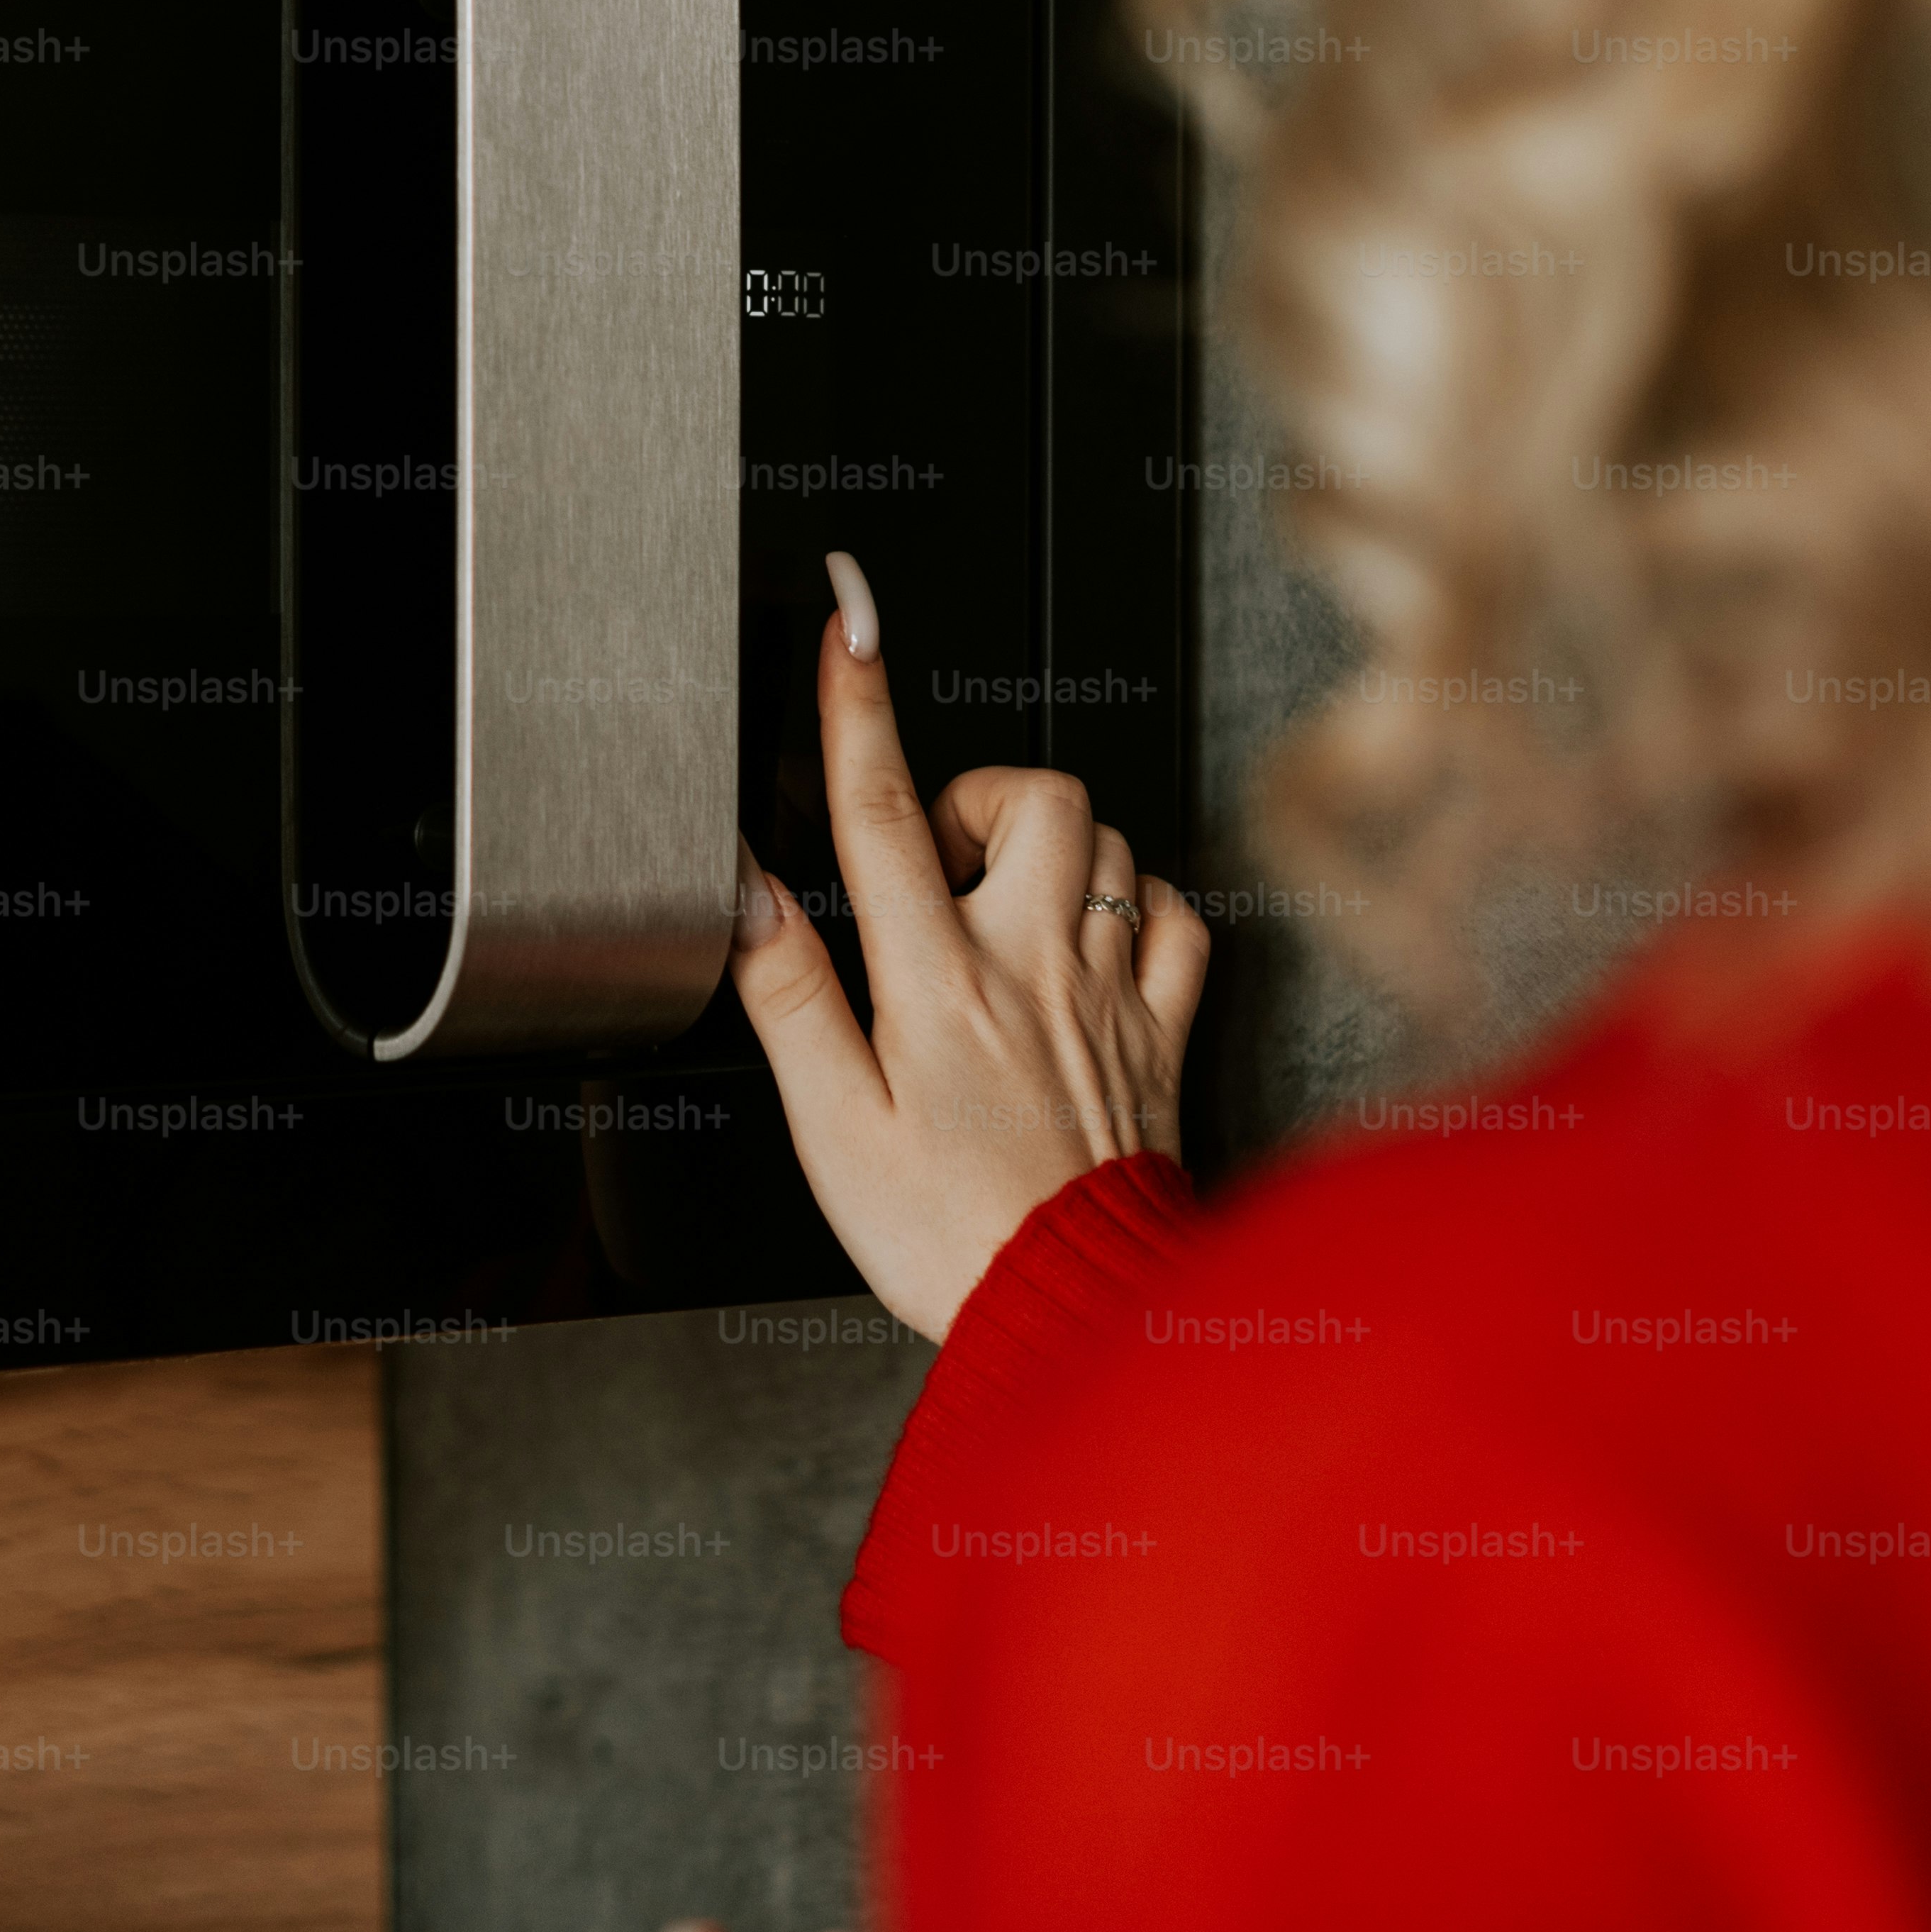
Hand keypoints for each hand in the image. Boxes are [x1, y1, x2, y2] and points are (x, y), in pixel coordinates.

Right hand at [727, 551, 1208, 1342]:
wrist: (1080, 1315)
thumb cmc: (953, 1236)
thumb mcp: (831, 1124)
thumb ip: (789, 995)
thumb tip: (745, 893)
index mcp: (938, 982)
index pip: (882, 807)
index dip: (860, 699)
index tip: (851, 616)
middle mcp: (1036, 967)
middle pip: (1033, 797)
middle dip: (976, 792)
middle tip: (930, 857)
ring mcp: (1113, 994)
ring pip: (1114, 846)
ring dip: (1057, 845)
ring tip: (1002, 901)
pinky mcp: (1167, 1035)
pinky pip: (1185, 921)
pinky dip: (1147, 906)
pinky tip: (1101, 938)